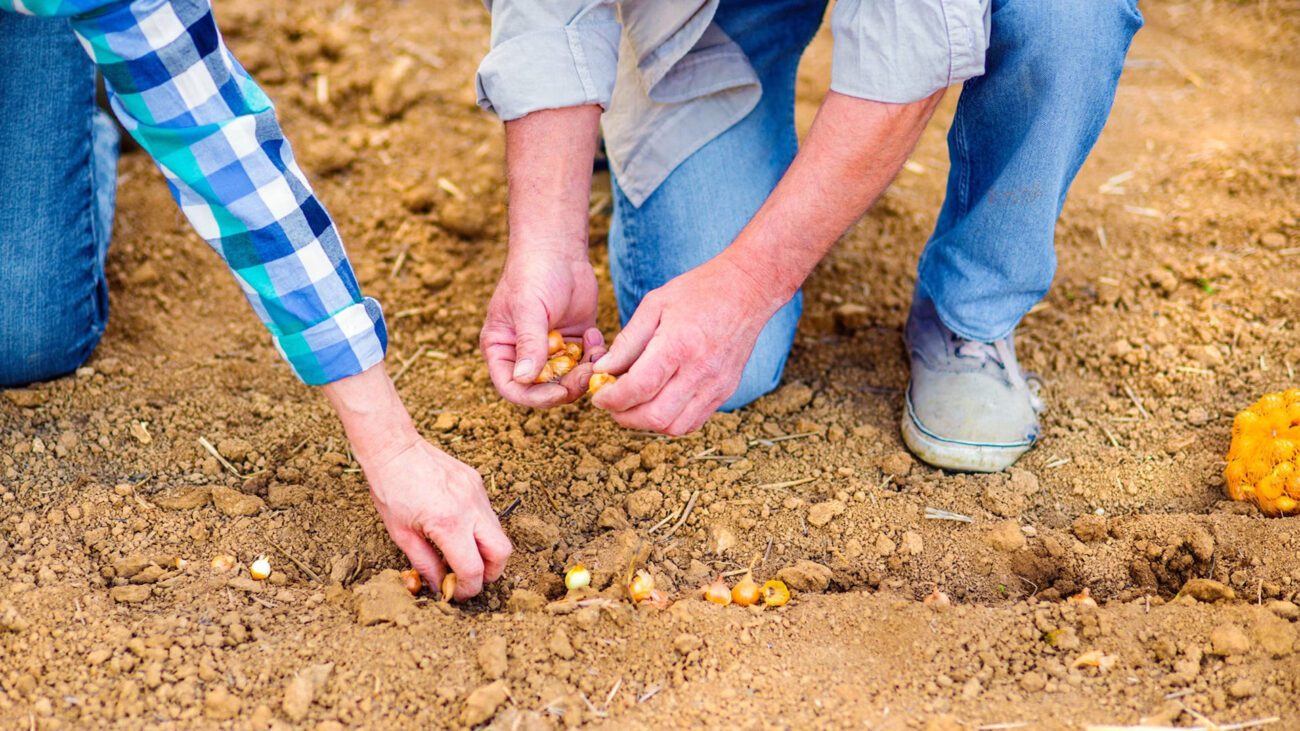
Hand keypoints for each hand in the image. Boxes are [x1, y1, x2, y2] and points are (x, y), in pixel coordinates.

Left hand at [361, 436, 510, 599]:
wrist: (394, 450)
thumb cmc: (391, 490)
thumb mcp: (402, 535)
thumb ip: (425, 564)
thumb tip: (440, 585)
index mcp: (449, 524)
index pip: (473, 569)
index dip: (468, 589)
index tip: (456, 593)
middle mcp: (470, 509)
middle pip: (502, 553)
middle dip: (491, 573)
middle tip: (470, 578)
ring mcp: (477, 493)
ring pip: (498, 532)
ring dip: (486, 550)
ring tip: (462, 553)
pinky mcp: (477, 482)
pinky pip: (488, 513)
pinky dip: (479, 528)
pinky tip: (457, 527)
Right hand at [480, 248, 604, 406]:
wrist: (558, 247)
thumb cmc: (533, 273)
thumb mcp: (528, 308)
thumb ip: (528, 344)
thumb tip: (524, 380)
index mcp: (502, 349)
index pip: (512, 387)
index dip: (534, 397)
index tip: (558, 392)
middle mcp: (524, 353)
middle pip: (544, 388)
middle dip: (566, 386)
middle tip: (586, 374)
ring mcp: (551, 348)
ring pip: (568, 378)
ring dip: (584, 372)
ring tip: (593, 349)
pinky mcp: (574, 340)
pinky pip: (586, 362)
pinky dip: (595, 356)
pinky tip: (595, 334)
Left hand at [591, 255, 782, 434]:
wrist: (747, 290)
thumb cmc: (698, 291)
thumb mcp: (654, 304)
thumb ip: (628, 340)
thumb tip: (603, 369)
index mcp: (678, 345)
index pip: (638, 388)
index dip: (611, 398)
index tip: (598, 395)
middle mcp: (700, 371)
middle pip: (655, 416)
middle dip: (624, 416)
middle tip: (612, 403)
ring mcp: (716, 385)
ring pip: (674, 427)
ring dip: (646, 423)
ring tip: (633, 404)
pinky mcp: (725, 391)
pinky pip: (692, 422)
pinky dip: (670, 421)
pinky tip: (658, 403)